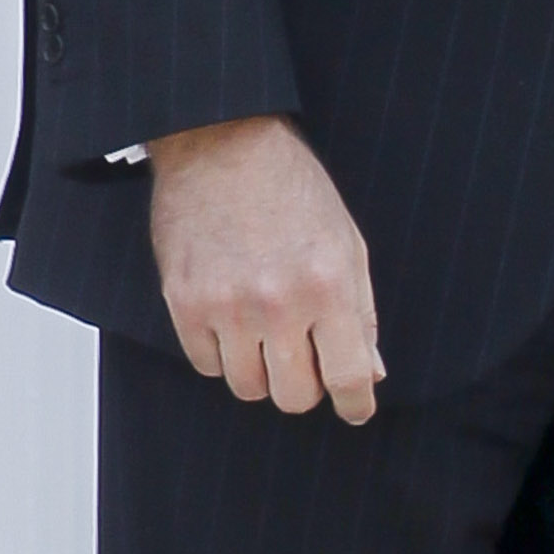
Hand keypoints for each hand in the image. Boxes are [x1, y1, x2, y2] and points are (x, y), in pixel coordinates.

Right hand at [148, 115, 383, 422]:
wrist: (221, 143)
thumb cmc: (293, 190)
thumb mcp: (346, 243)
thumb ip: (360, 314)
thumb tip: (370, 375)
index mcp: (328, 286)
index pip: (348, 377)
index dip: (356, 405)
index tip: (355, 410)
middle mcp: (277, 302)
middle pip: (294, 396)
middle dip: (306, 385)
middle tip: (305, 358)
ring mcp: (226, 306)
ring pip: (248, 387)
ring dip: (262, 371)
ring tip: (266, 332)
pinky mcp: (184, 302)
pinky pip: (207, 365)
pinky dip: (223, 354)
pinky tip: (232, 320)